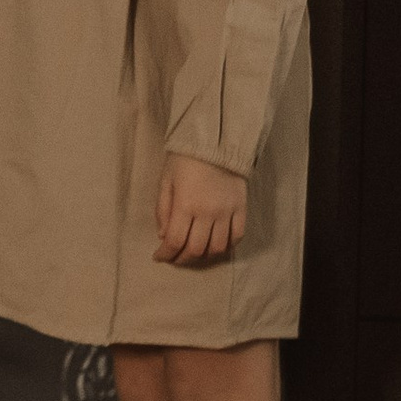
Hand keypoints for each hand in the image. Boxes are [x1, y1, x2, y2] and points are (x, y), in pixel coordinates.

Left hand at [154, 153, 246, 267]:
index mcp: (186, 205)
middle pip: (196, 249)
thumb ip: (163, 210)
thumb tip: (163, 236)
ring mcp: (227, 212)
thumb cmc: (184, 159)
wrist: (216, 141)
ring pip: (217, 247)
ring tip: (194, 254)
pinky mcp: (241, 208)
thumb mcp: (166, 181)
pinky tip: (216, 246)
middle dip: (182, 259)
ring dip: (204, 256)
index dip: (166, 254)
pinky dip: (227, 246)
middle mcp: (208, 212)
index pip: (175, 241)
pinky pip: (237, 236)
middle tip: (175, 259)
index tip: (159, 257)